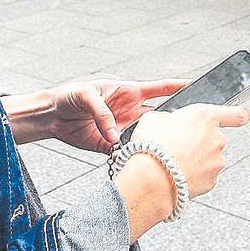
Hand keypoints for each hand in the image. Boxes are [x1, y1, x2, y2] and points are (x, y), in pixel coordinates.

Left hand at [49, 78, 186, 153]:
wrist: (51, 115)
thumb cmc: (69, 95)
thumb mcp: (85, 95)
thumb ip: (101, 112)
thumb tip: (114, 135)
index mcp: (128, 92)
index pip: (160, 89)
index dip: (179, 87)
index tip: (199, 86)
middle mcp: (130, 112)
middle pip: (159, 117)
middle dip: (173, 123)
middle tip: (187, 131)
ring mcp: (122, 129)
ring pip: (146, 138)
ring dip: (152, 144)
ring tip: (162, 151)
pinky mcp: (111, 146)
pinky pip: (127, 153)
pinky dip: (131, 159)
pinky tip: (136, 163)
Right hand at [114, 103, 249, 239]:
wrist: (152, 179)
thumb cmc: (153, 147)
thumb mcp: (154, 118)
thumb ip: (169, 118)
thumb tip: (169, 122)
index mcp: (205, 117)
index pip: (236, 113)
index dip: (238, 114)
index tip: (242, 115)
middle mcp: (216, 138)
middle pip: (213, 138)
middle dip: (199, 141)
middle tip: (178, 145)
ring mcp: (216, 161)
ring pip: (209, 158)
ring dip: (196, 159)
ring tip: (174, 161)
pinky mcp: (212, 180)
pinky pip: (204, 175)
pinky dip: (193, 175)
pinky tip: (177, 173)